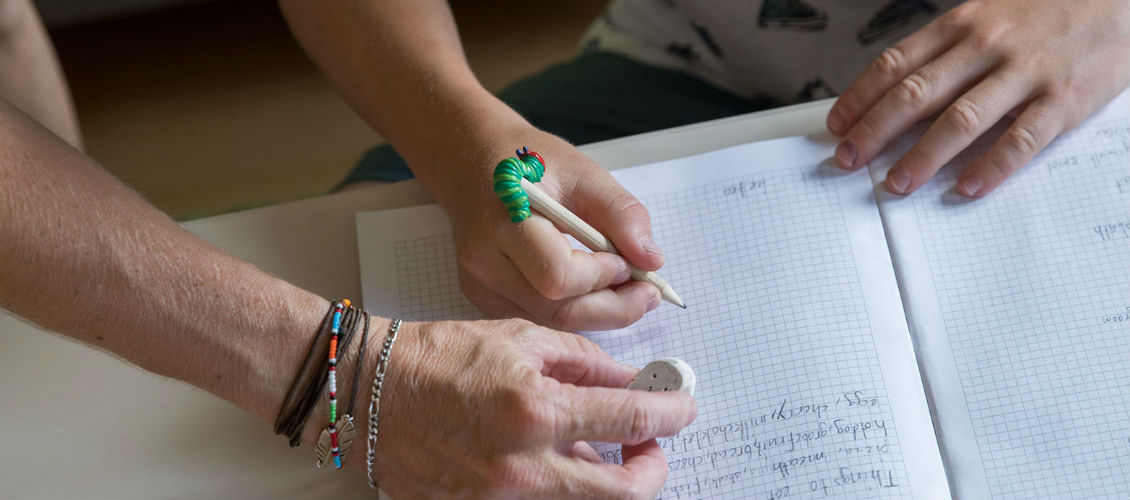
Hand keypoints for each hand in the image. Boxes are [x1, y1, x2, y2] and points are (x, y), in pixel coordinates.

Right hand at [374, 318, 697, 498]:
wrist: (369, 391)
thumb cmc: (436, 357)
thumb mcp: (520, 338)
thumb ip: (583, 361)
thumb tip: (629, 379)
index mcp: (536, 408)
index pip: (633, 420)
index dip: (672, 414)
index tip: (683, 407)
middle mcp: (523, 464)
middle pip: (625, 492)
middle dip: (654, 467)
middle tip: (651, 444)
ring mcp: (500, 496)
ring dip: (607, 478)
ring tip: (598, 445)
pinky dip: (561, 484)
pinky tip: (552, 457)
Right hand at [436, 125, 665, 330]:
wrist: (473, 161)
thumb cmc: (527, 162)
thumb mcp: (583, 172)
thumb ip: (621, 214)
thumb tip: (651, 261)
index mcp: (507, 218)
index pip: (558, 275)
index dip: (601, 277)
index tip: (627, 263)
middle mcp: (485, 259)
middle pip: (557, 311)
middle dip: (612, 309)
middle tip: (647, 293)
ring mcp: (480, 283)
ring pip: (550, 323)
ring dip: (597, 314)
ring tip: (626, 292)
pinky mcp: (482, 296)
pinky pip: (537, 319)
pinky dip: (572, 313)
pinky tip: (590, 292)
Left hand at [827, 0, 1129, 196]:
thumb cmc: (1051, 8)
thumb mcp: (991, 14)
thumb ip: (948, 50)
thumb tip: (898, 92)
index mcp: (963, 24)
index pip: (895, 65)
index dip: (859, 98)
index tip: (836, 126)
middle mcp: (988, 46)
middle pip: (915, 95)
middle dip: (874, 132)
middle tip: (848, 160)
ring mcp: (1026, 73)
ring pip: (960, 121)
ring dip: (922, 157)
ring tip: (896, 183)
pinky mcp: (1064, 99)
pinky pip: (1021, 140)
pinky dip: (991, 168)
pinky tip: (966, 188)